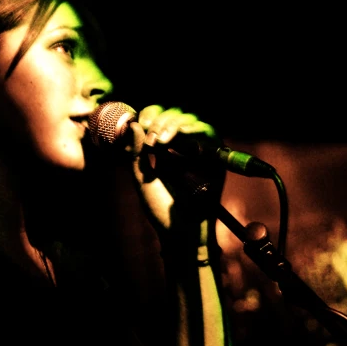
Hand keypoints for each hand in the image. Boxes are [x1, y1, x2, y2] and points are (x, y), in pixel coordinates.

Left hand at [127, 105, 216, 233]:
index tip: (140, 124)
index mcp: (163, 151)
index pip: (159, 119)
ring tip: (161, 141)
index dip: (150, 116)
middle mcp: (181, 147)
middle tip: (151, 140)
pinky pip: (208, 132)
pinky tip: (180, 135)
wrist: (181, 230)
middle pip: (173, 115)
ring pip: (189, 120)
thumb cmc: (161, 208)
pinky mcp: (214, 157)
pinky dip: (193, 129)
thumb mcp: (142, 179)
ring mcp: (198, 151)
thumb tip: (132, 124)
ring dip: (173, 124)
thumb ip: (136, 153)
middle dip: (159, 122)